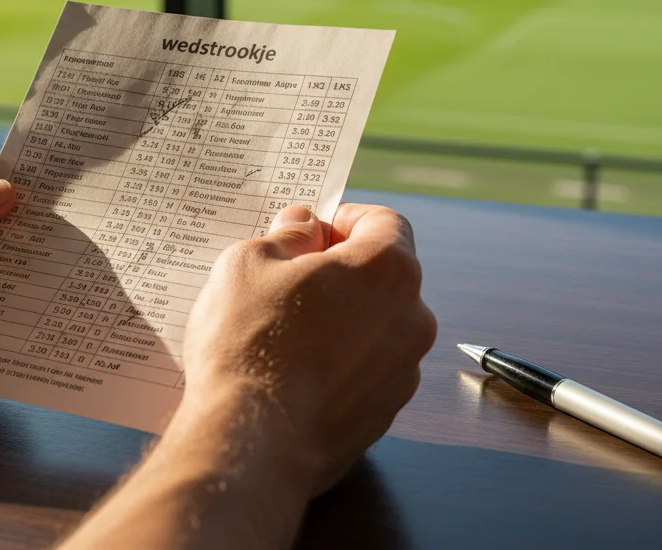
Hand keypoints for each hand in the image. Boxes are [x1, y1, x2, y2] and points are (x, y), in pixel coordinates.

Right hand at [63, 204, 434, 548]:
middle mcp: (412, 318)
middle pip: (383, 276)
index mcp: (388, 270)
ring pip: (376, 326)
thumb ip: (287, 235)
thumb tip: (304, 227)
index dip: (345, 220)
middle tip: (286, 280)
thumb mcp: (249, 263)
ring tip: (284, 332)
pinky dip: (339, 364)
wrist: (252, 443)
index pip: (384, 222)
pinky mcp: (386, 413)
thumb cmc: (250, 345)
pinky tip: (293, 373)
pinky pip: (366, 371)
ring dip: (341, 319)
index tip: (311, 232)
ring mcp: (404, 371)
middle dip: (340, 272)